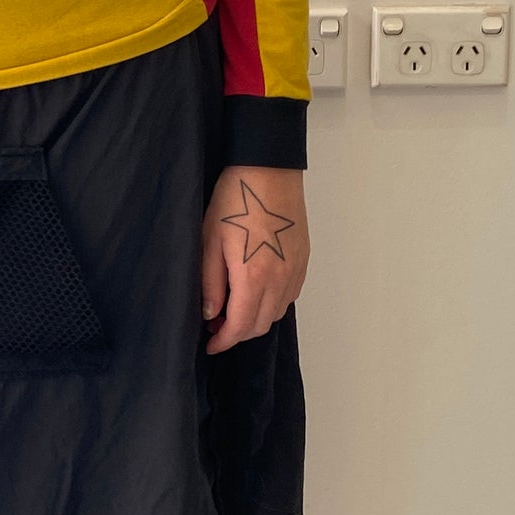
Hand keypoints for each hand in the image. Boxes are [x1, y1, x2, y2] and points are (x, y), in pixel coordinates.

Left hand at [200, 164, 307, 350]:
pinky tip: (256, 292)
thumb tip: (211, 315)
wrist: (269, 169)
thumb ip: (211, 283)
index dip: (224, 342)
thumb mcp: (210, 241)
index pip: (241, 327)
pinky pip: (289, 296)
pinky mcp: (304, 260)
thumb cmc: (234, 201)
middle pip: (261, 325)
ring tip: (234, 308)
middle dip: (237, 333)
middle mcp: (280, 280)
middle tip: (216, 325)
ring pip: (277, 313)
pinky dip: (272, 304)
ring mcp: (296, 271)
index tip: (210, 345)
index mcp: (253, 278)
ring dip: (255, 319)